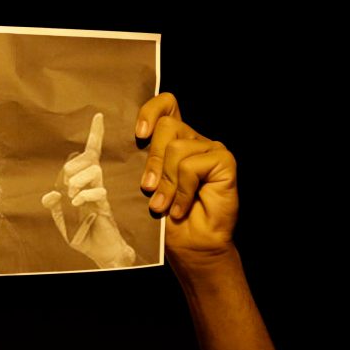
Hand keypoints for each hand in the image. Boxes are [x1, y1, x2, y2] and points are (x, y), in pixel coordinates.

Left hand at [41, 113, 135, 267]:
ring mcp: (100, 195)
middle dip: (73, 166)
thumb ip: (55, 206)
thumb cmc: (83, 234)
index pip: (90, 155)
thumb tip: (49, 195)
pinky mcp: (105, 207)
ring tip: (71, 194)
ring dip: (79, 179)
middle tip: (66, 183)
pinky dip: (84, 195)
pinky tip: (77, 203)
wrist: (101, 252)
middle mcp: (94, 185)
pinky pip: (98, 192)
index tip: (99, 116)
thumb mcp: (62, 220)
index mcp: (84, 184)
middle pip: (88, 160)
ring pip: (93, 172)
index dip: (95, 135)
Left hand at [136, 93, 238, 269]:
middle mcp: (192, 139)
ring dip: (167, 183)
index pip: (166, 105)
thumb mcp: (146, 184)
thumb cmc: (165, 215)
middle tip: (149, 189)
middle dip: (152, 161)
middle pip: (166, 127)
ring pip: (177, 148)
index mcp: (172, 140)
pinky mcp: (224, 162)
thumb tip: (126, 145)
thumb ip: (141, 161)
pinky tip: (181, 208)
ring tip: (164, 205)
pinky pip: (194, 165)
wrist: (189, 244)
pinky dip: (183, 190)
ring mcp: (209, 149)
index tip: (138, 135)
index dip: (151, 111)